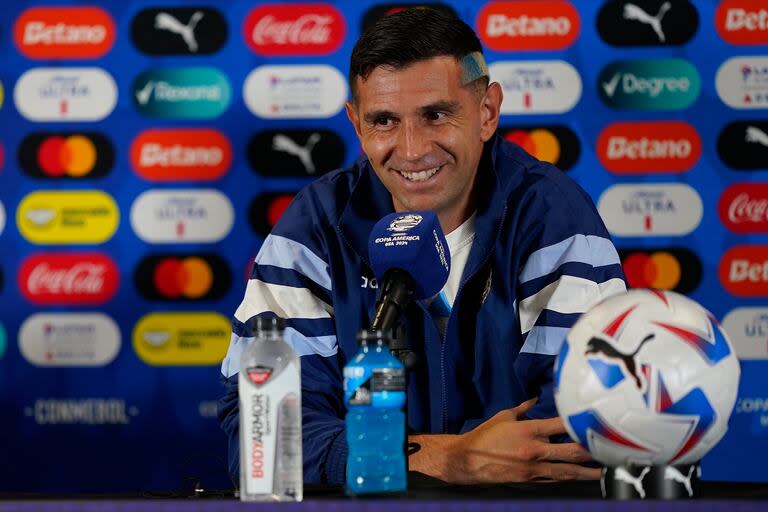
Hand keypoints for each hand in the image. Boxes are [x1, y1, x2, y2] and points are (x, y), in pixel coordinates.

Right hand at [409, 398, 600, 483]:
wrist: (468, 460)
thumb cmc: (485, 435)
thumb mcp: (504, 416)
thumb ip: (523, 409)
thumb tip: (535, 401)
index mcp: (529, 430)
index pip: (560, 424)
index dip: (579, 423)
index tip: (594, 420)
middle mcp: (535, 449)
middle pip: (571, 451)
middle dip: (591, 451)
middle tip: (609, 450)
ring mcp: (534, 467)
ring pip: (567, 470)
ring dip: (587, 471)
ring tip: (604, 471)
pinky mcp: (530, 479)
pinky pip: (554, 478)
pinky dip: (568, 478)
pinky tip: (580, 478)